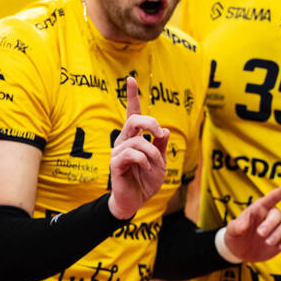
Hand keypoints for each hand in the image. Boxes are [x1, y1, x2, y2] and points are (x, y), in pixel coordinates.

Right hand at [109, 76, 169, 219]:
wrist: (136, 202)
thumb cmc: (146, 180)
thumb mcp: (161, 162)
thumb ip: (161, 146)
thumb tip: (166, 131)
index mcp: (135, 138)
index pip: (132, 113)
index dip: (132, 95)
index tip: (131, 78)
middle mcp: (124, 141)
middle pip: (135, 120)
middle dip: (151, 123)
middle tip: (161, 134)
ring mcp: (118, 152)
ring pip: (138, 141)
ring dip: (152, 153)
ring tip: (155, 165)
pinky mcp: (115, 164)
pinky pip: (131, 154)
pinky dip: (145, 160)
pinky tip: (147, 169)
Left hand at [217, 182, 280, 262]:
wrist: (238, 252)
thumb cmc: (235, 236)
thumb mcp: (231, 231)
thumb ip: (236, 226)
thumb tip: (244, 225)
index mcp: (259, 209)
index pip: (272, 198)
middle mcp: (269, 217)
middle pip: (277, 214)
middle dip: (270, 223)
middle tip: (259, 233)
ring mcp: (276, 230)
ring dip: (277, 235)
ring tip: (267, 243)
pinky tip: (277, 248)